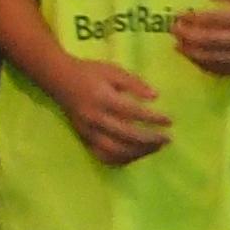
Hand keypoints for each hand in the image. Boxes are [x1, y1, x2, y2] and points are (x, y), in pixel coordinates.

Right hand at [46, 55, 168, 164]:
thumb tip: (155, 97)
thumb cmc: (90, 73)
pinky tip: (136, 154)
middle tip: (167, 139)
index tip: (169, 121)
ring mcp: (88, 131)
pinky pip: (104, 157)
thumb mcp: (113, 71)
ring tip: (155, 148)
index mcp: (103, 98)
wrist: (60, 80)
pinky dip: (122, 159)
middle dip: (150, 140)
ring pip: (116, 151)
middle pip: (127, 136)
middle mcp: (95, 118)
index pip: (133, 112)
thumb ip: (134, 83)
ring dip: (139, 152)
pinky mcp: (84, 139)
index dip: (153, 118)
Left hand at [171, 0, 229, 76]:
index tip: (178, 16)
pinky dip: (207, 67)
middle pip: (210, 41)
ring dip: (193, 54)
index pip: (213, 21)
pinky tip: (195, 60)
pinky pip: (224, 71)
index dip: (193, 19)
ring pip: (214, 59)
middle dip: (188, 37)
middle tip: (173, 31)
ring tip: (178, 47)